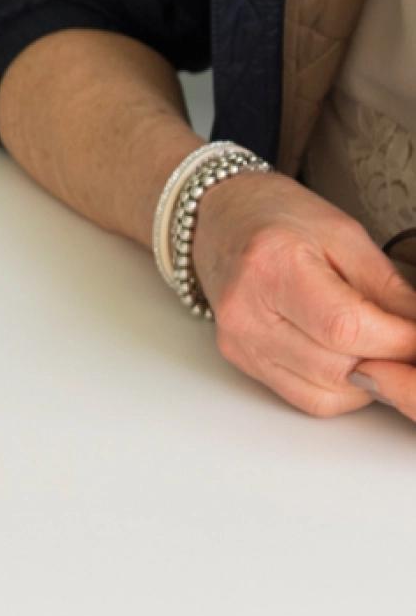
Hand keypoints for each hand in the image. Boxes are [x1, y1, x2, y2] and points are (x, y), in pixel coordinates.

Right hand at [191, 172, 415, 418]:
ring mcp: (239, 338)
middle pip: (340, 367)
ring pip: (328, 393)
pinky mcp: (240, 358)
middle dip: (387, 360)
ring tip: (371, 341)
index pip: (347, 328)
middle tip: (403, 339)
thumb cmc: (276, 216)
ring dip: (365, 378)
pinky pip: (307, 398)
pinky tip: (343, 355)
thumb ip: (389, 289)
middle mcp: (246, 308)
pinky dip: (339, 387)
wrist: (218, 217)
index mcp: (272, 263)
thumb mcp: (344, 235)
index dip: (399, 341)